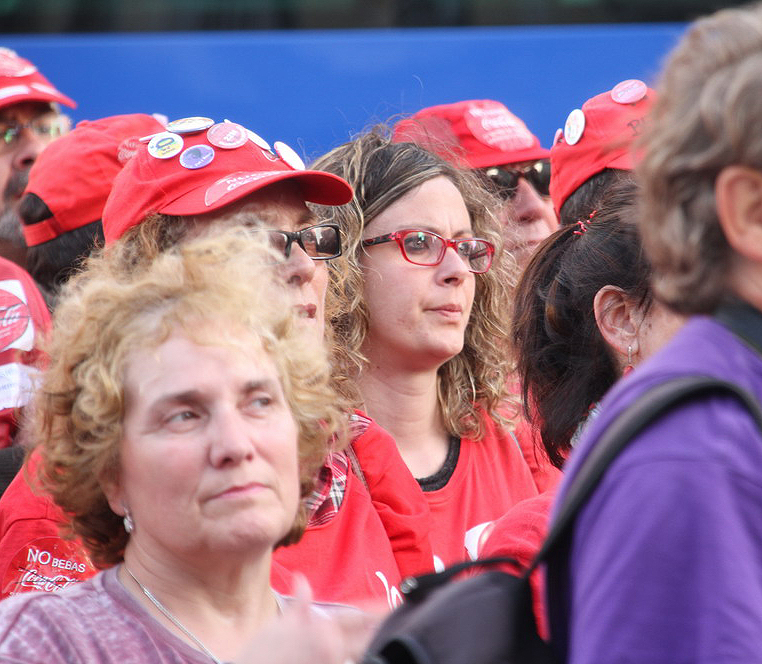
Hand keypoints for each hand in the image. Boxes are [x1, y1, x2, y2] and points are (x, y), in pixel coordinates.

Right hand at [235, 574, 380, 663]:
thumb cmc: (261, 653)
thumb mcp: (281, 623)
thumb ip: (300, 602)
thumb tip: (301, 579)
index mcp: (323, 630)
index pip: (357, 617)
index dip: (378, 611)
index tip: (394, 605)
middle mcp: (332, 648)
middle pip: (366, 637)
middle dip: (381, 627)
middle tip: (397, 616)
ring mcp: (331, 663)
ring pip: (358, 653)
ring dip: (369, 643)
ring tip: (384, 633)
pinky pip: (347, 662)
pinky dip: (357, 657)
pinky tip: (368, 653)